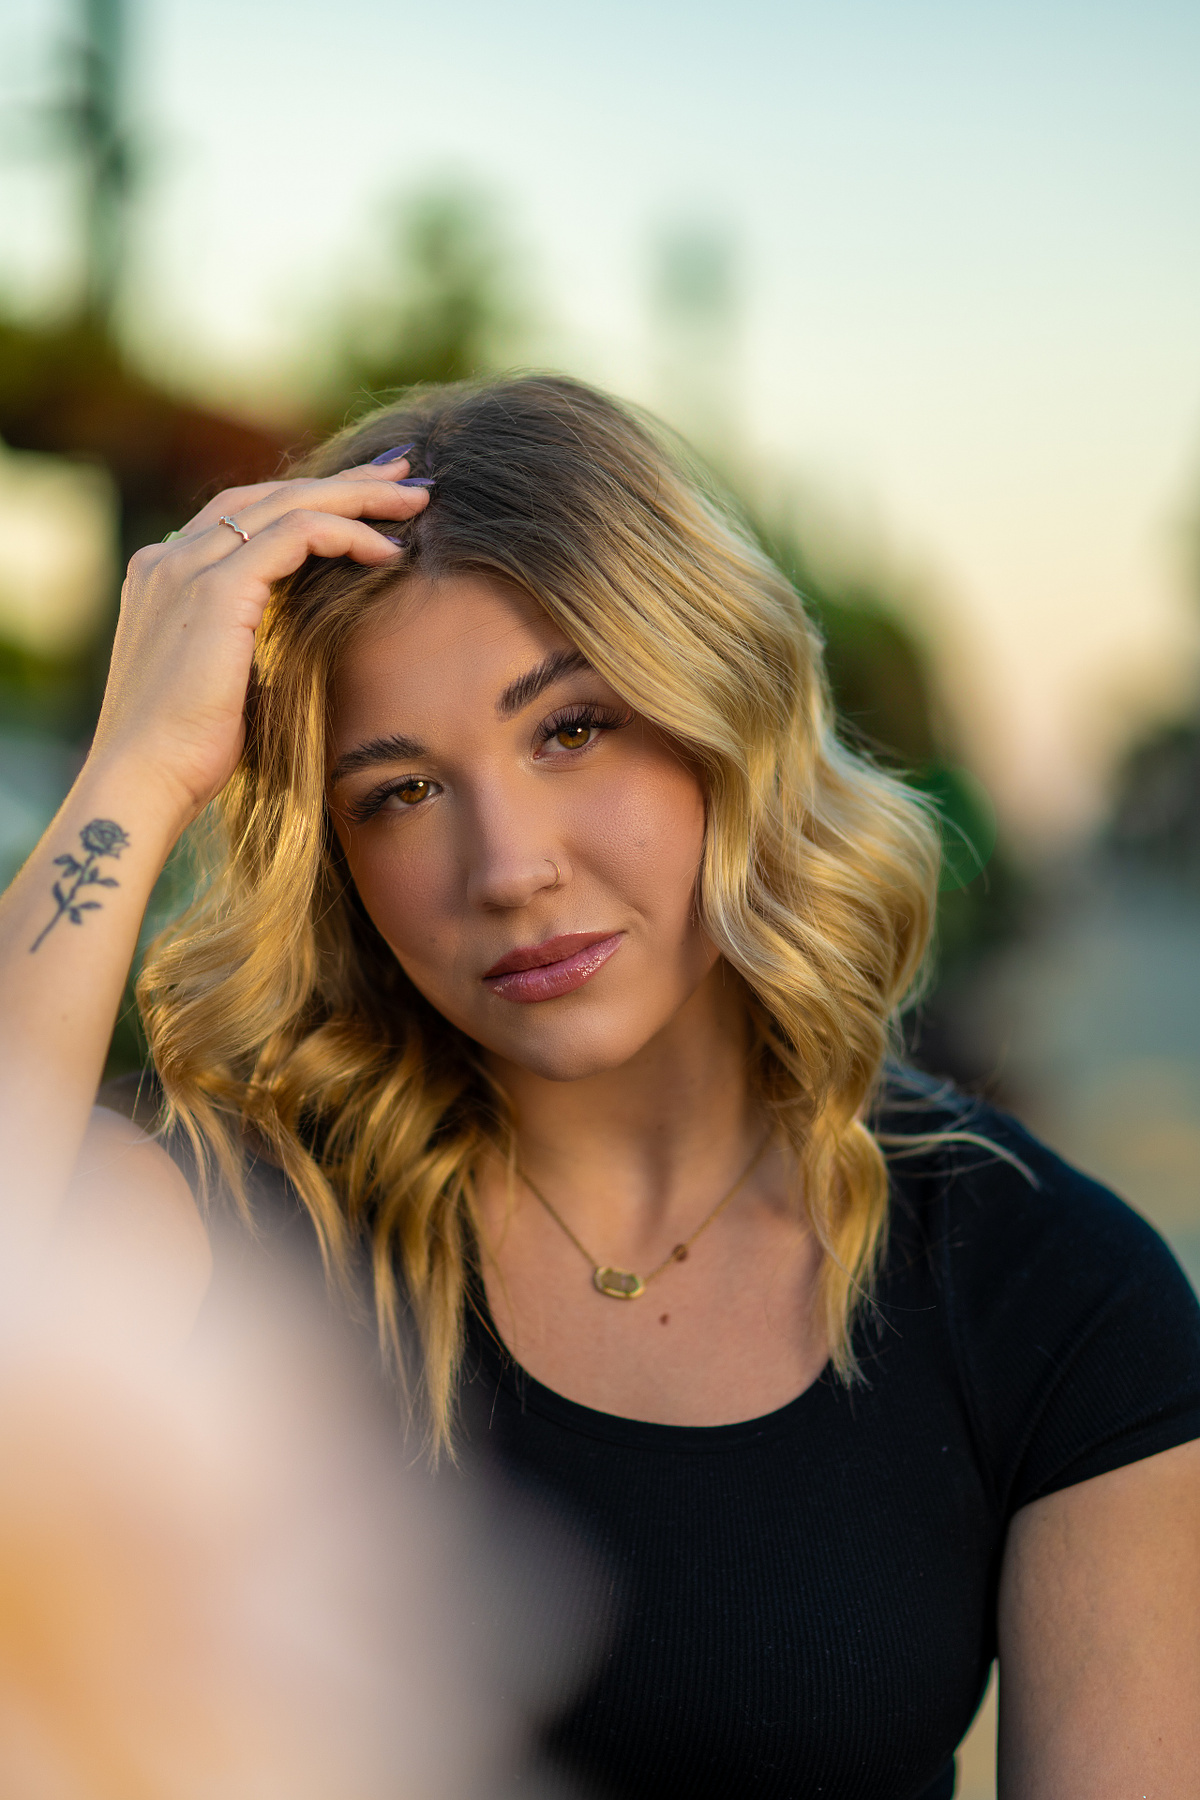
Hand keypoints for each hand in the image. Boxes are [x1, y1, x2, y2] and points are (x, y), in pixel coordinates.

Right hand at [90, 459, 429, 828]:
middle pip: (268, 494)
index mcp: (165, 577)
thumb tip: (298, 640)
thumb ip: (247, 644)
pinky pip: (296, 536)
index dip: (309, 500)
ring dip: (358, 497)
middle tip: (405, 471)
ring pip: (287, 504)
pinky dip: (346, 535)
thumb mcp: (222, 682)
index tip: (367, 501)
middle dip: (344, 481)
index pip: (244, 513)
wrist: (142, 782)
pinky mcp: (214, 590)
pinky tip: (388, 550)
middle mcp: (169, 559)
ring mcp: (186, 568)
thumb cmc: (187, 755)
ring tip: (416, 498)